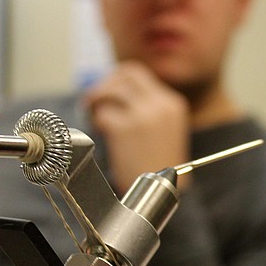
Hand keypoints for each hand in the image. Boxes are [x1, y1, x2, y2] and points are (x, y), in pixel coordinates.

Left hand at [83, 61, 191, 191]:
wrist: (161, 192)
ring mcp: (144, 116)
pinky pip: (103, 114)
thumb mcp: (163, 129)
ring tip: (92, 113)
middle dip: (105, 83)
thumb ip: (146, 107)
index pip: (138, 73)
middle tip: (93, 98)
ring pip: (111, 90)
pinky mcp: (126, 129)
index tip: (106, 89)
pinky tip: (101, 132)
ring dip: (97, 99)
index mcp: (172, 103)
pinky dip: (97, 121)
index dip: (117, 78)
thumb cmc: (157, 164)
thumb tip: (114, 89)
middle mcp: (161, 105)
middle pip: (125, 74)